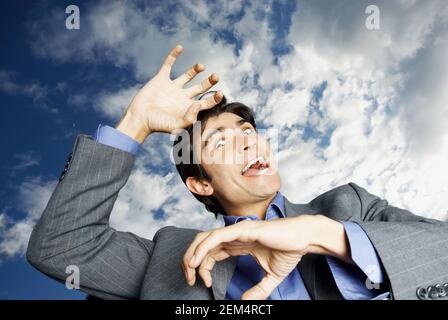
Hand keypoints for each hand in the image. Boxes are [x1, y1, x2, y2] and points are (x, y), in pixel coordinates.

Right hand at [116, 44, 222, 141]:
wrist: (139, 118)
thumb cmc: (157, 125)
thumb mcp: (176, 126)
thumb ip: (189, 117)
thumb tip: (198, 104)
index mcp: (188, 108)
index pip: (206, 102)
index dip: (214, 98)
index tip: (220, 93)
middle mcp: (182, 97)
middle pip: (201, 87)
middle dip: (209, 82)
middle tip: (216, 76)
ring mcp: (172, 87)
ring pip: (187, 75)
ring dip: (195, 70)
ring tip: (201, 67)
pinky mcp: (161, 79)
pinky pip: (168, 65)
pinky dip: (174, 55)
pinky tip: (180, 47)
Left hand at [182, 215, 350, 299]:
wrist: (303, 238)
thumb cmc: (289, 251)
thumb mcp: (271, 277)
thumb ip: (258, 290)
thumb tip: (245, 303)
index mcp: (237, 244)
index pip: (210, 252)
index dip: (202, 266)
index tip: (203, 283)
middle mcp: (233, 236)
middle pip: (202, 243)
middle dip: (190, 260)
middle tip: (189, 278)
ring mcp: (236, 231)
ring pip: (204, 238)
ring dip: (193, 255)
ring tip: (191, 271)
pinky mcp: (242, 230)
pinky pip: (216, 237)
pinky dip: (203, 248)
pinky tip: (198, 262)